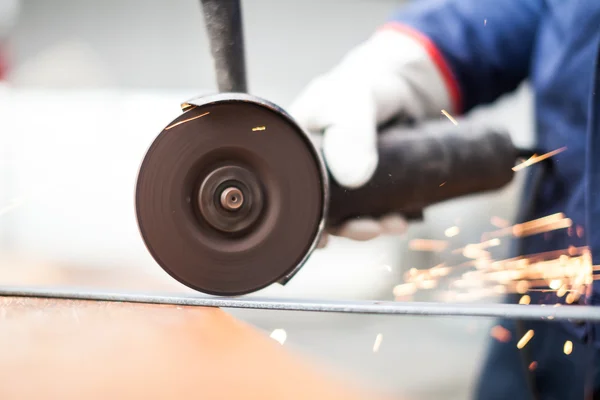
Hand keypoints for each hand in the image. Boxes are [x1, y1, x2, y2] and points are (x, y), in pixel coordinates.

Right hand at [290, 26, 455, 244]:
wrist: (399, 86)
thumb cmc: (362, 85)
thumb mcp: (352, 101)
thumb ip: (351, 131)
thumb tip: (354, 177)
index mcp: (292, 149)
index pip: (287, 190)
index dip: (302, 218)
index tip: (320, 237)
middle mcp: (311, 167)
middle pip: (317, 209)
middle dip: (342, 226)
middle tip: (366, 229)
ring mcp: (338, 178)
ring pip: (345, 213)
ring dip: (366, 225)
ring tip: (390, 224)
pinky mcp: (364, 183)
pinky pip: (369, 208)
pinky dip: (383, 217)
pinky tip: (399, 218)